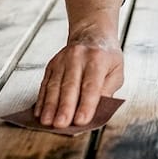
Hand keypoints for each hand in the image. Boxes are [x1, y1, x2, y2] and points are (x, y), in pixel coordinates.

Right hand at [35, 0, 128, 127]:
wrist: (91, 34)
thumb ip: (108, 90)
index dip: (86, 104)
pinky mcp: (52, 65)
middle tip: (61, 124)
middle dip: (64, 107)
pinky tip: (40, 112)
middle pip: (70, 86)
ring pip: (54, 86)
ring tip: (48, 122)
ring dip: (50, 106)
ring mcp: (62, 60)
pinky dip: (42, 100)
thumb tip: (97, 110)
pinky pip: (45, 84)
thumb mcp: (117, 71)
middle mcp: (78, 58)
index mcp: (97, 60)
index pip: (91, 85)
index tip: (81, 120)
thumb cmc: (106, 56)